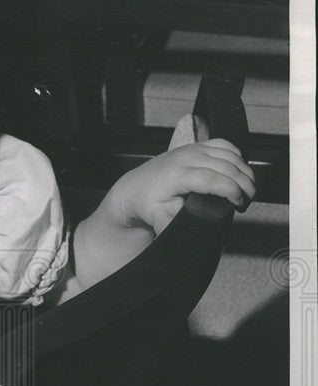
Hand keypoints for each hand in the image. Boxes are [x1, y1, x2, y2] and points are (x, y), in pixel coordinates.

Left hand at [108, 139, 255, 235]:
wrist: (137, 187)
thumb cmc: (149, 204)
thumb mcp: (159, 220)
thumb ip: (175, 228)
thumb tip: (190, 239)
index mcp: (178, 176)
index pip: (213, 179)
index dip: (232, 191)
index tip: (239, 204)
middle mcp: (187, 158)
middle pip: (227, 166)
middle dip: (244, 183)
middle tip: (248, 201)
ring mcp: (193, 149)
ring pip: (230, 154)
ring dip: (245, 171)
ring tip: (247, 190)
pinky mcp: (197, 145)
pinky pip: (225, 145)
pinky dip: (237, 157)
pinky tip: (239, 172)